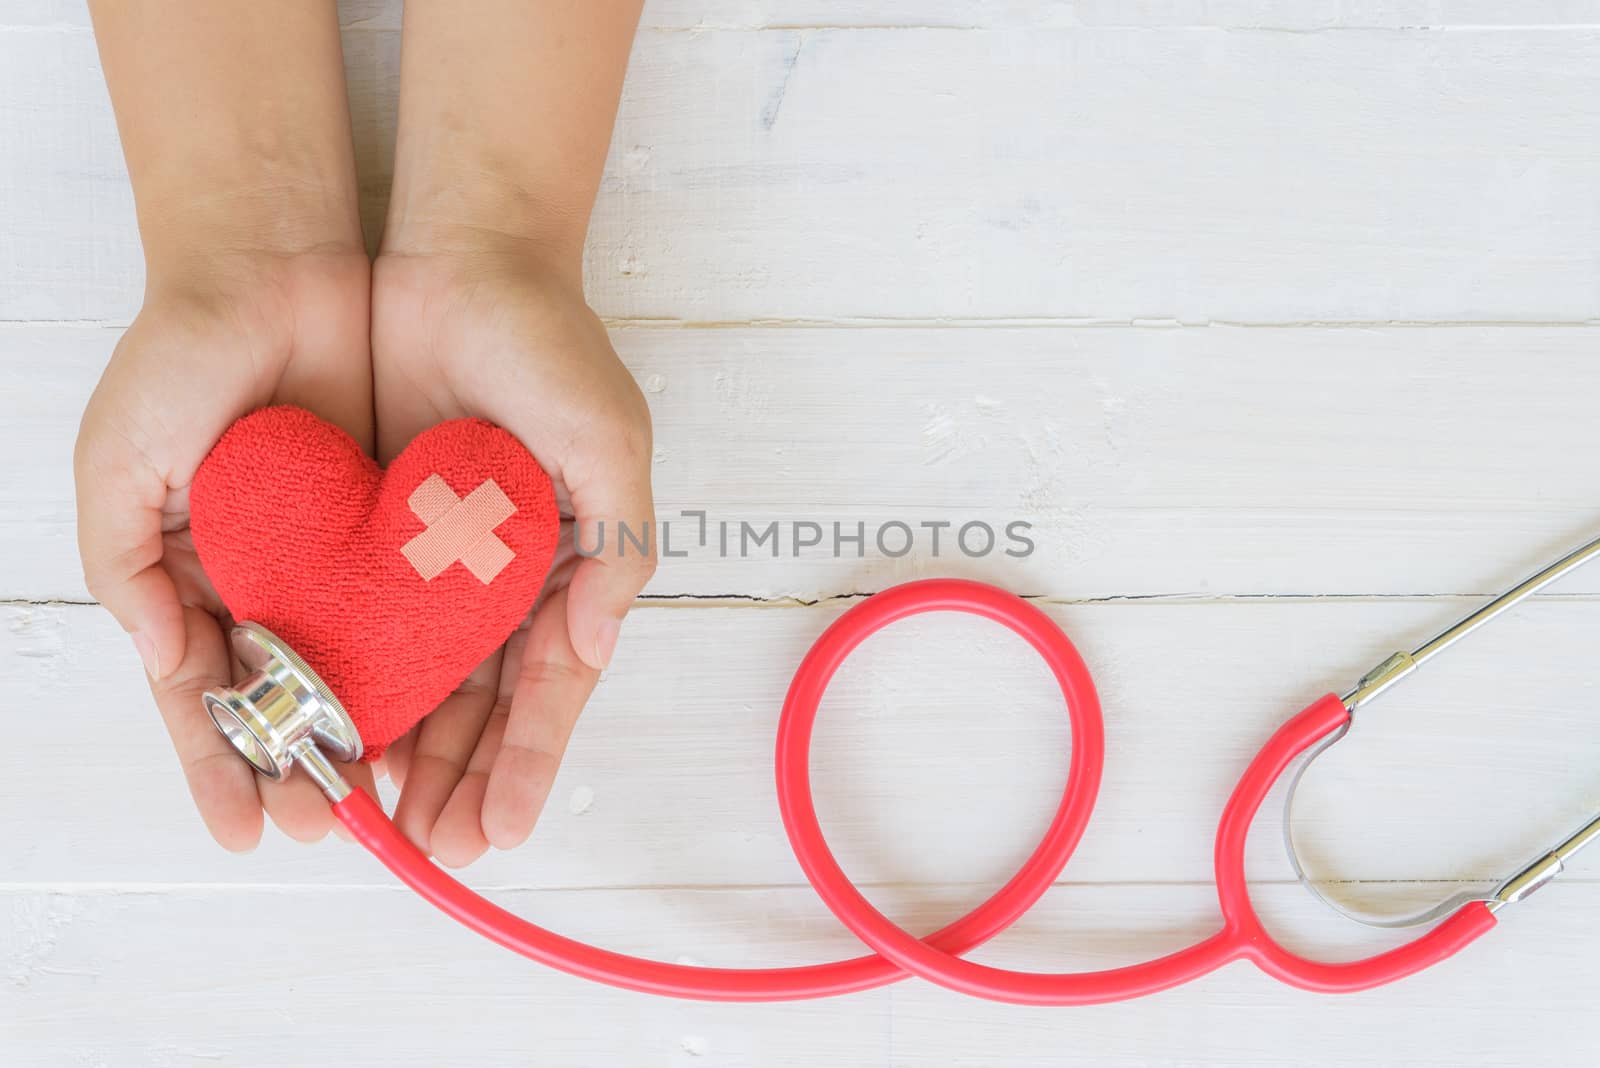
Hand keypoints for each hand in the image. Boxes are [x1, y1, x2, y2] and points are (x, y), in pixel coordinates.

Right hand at [75, 251, 377, 849]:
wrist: (272, 265)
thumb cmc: (178, 358)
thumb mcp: (118, 460)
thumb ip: (124, 566)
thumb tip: (165, 661)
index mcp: (190, 578)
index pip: (206, 697)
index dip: (222, 765)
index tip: (247, 829)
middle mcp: (264, 580)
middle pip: (285, 699)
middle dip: (302, 769)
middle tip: (331, 827)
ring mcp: (331, 556)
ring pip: (354, 668)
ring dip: (367, 736)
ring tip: (390, 802)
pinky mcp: (393, 523)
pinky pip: (411, 606)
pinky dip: (418, 663)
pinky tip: (434, 715)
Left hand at [370, 247, 655, 865]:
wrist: (463, 262)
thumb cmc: (550, 348)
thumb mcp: (608, 440)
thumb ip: (616, 545)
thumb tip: (596, 649)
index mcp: (572, 568)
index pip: (553, 687)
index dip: (530, 762)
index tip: (500, 831)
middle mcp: (511, 581)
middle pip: (490, 706)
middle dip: (467, 782)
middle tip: (438, 853)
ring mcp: (445, 567)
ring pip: (430, 685)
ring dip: (415, 758)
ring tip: (388, 828)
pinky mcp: (382, 541)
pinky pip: (372, 630)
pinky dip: (365, 689)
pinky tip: (347, 740)